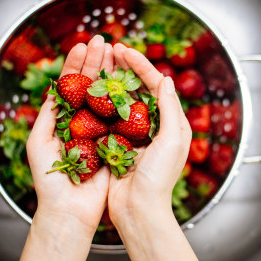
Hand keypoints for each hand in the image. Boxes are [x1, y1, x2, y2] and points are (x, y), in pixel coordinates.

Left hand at [26, 35, 110, 239]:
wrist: (70, 210)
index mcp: (63, 120)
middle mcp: (83, 122)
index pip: (69, 86)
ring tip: (116, 52)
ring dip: (110, 74)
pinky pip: (122, 118)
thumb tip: (55, 88)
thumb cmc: (50, 180)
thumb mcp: (39, 141)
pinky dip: (126, 99)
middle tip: (102, 41)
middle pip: (89, 86)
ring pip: (107, 96)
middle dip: (96, 62)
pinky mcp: (116, 143)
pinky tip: (129, 81)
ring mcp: (101, 131)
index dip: (75, 65)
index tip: (82, 45)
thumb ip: (48, 114)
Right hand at [107, 43, 191, 234]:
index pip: (156, 85)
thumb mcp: (172, 140)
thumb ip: (170, 109)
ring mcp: (134, 134)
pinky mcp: (116, 144)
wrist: (139, 211)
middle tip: (109, 49)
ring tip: (98, 63)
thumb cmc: (159, 178)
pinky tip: (88, 90)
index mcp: (171, 123)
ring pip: (121, 99)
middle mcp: (154, 126)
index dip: (140, 65)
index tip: (124, 50)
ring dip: (110, 80)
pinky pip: (108, 117)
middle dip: (124, 67)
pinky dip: (99, 102)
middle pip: (138, 88)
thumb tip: (165, 79)